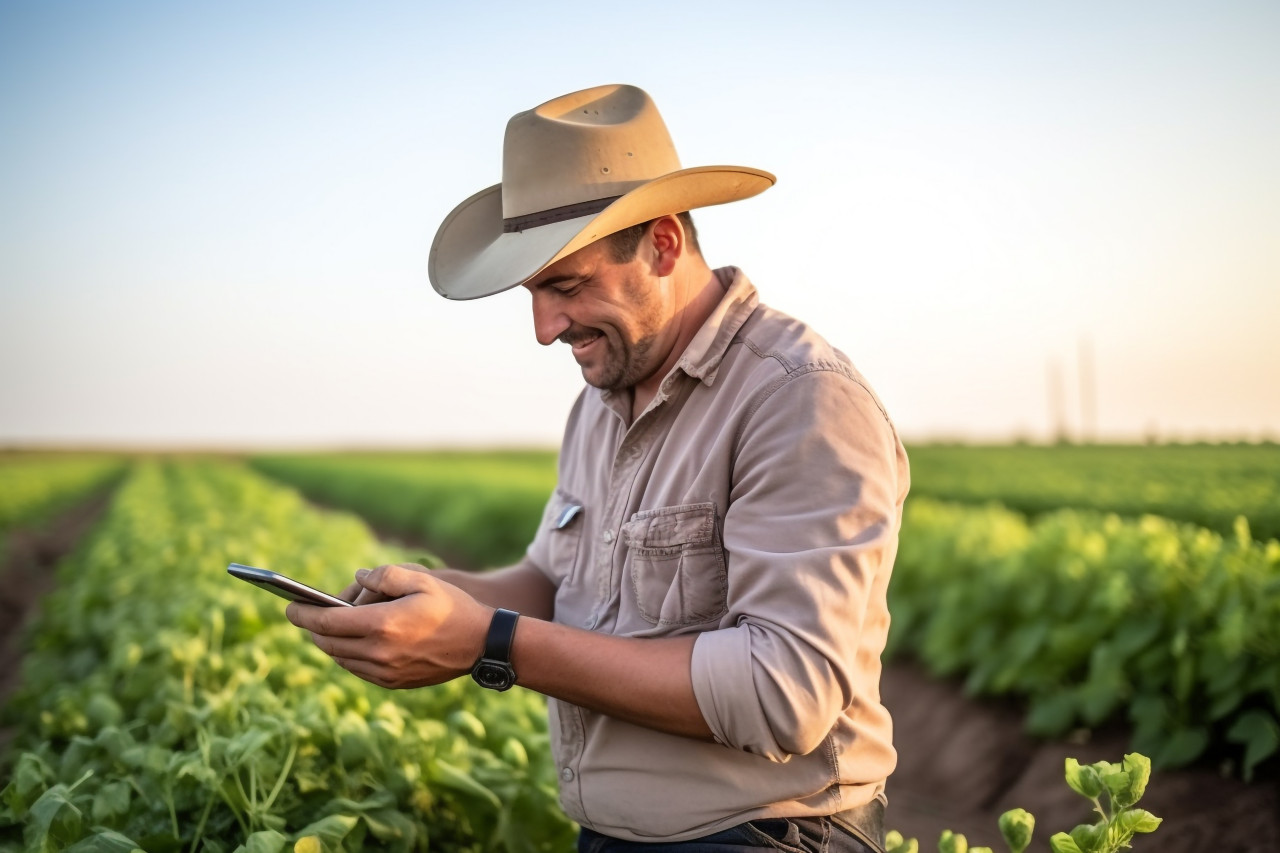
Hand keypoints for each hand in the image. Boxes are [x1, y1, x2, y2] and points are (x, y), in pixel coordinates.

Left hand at [286, 563, 491, 689]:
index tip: (288, 608)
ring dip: (330, 642)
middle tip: (306, 614)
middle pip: (328, 642)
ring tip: (329, 626)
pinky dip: (347, 655)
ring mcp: (384, 672)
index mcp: (382, 625)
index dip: (303, 614)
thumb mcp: (422, 579)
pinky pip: (357, 669)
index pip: (327, 621)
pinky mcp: (393, 683)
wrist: (480, 645)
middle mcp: (378, 653)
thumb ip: (384, 575)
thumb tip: (357, 580)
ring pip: (340, 658)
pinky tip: (353, 641)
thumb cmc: (452, 607)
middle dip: (313, 628)